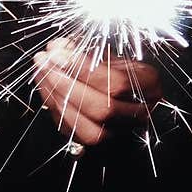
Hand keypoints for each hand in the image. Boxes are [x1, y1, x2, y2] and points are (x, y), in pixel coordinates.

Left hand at [32, 38, 161, 146]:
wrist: (121, 92)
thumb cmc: (115, 67)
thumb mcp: (108, 53)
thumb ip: (86, 51)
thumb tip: (58, 48)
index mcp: (150, 86)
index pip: (116, 82)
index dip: (83, 68)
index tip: (58, 51)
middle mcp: (140, 114)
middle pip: (102, 108)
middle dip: (67, 85)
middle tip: (45, 61)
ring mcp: (120, 132)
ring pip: (89, 128)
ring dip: (58, 97)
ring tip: (41, 70)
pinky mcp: (97, 142)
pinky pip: (74, 132)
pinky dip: (55, 108)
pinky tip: (45, 85)